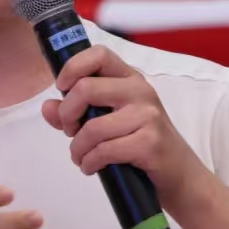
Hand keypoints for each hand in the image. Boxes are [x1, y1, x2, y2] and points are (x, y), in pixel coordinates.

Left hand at [41, 46, 206, 199]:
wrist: (180, 174)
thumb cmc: (143, 144)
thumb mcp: (110, 122)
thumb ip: (76, 112)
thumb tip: (48, 107)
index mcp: (130, 79)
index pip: (99, 54)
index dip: (73, 67)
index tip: (63, 89)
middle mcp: (141, 91)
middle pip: (86, 88)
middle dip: (67, 115)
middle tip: (71, 131)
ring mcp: (148, 116)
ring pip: (92, 127)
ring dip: (78, 148)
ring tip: (81, 157)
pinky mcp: (149, 142)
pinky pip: (104, 151)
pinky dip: (90, 163)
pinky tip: (92, 167)